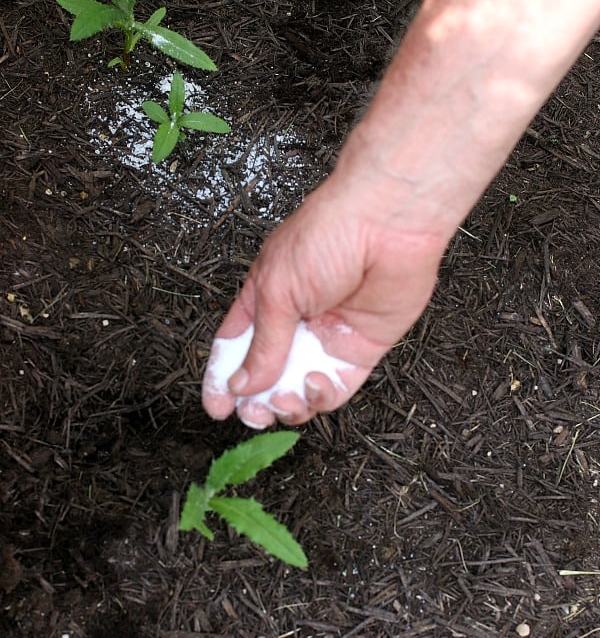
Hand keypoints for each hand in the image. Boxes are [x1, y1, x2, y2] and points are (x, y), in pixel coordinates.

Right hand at [202, 169, 445, 426]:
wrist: (388, 223)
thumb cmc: (328, 235)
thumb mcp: (277, 290)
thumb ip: (263, 344)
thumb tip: (242, 385)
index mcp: (265, 299)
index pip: (236, 347)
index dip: (223, 378)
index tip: (216, 406)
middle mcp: (296, 321)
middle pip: (268, 375)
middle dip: (256, 401)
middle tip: (252, 414)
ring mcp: (328, 337)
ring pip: (301, 389)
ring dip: (288, 404)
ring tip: (284, 398)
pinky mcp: (362, 348)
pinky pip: (338, 388)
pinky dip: (322, 396)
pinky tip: (315, 383)